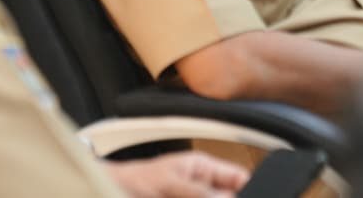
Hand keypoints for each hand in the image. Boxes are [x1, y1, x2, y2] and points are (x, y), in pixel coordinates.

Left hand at [105, 150, 249, 196]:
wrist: (106, 192)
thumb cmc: (132, 180)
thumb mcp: (168, 183)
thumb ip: (199, 191)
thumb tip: (228, 197)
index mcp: (202, 168)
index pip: (237, 177)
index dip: (249, 188)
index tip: (256, 194)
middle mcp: (200, 188)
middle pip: (226, 196)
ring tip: (185, 197)